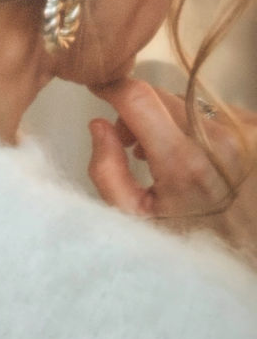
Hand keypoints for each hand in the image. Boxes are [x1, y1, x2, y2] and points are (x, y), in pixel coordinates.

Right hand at [87, 77, 256, 265]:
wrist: (242, 250)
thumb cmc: (186, 239)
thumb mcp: (134, 218)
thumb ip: (107, 171)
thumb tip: (98, 124)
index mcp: (182, 162)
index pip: (138, 97)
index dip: (113, 88)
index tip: (100, 89)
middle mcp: (216, 140)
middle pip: (160, 96)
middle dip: (137, 113)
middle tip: (133, 145)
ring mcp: (241, 133)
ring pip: (185, 102)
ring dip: (168, 120)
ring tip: (166, 156)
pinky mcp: (255, 130)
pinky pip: (210, 112)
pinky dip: (194, 127)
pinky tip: (196, 157)